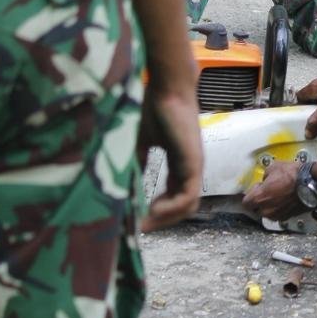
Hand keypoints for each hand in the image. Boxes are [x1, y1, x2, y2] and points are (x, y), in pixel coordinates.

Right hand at [137, 81, 203, 232]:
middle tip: (140, 227)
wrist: (167, 90)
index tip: (137, 220)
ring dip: (166, 218)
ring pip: (188, 206)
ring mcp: (195, 167)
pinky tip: (153, 208)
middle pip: (183, 207)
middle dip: (162, 220)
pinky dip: (172, 208)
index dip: (158, 212)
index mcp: (180, 165)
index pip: (174, 197)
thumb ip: (137, 164)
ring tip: (145, 221)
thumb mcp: (141, 144)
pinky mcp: (194, 164)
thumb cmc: (154, 111)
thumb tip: (121, 185)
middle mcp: (190, 169)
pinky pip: (188, 196)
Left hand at [242, 160, 305, 220]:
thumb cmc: (294, 176)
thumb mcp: (274, 167)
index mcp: (259, 198)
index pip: (246, 202)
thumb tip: (267, 178)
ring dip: (272, 205)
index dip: (251, 194)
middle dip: (261, 201)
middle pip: (257, 209)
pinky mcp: (289, 216)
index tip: (257, 188)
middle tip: (269, 190)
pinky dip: (282, 207)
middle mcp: (267, 210)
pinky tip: (287, 198)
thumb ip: (266, 176)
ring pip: (269, 212)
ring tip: (280, 194)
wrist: (313, 184)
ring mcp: (278, 215)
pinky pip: (280, 213)